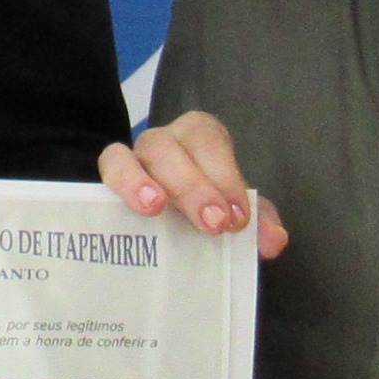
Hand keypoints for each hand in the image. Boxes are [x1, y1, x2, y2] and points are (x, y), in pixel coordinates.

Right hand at [98, 111, 287, 257]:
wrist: (169, 217)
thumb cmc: (207, 206)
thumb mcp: (237, 211)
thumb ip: (260, 222)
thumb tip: (273, 241)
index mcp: (199, 136)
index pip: (210, 142)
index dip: (224, 177)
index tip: (236, 218)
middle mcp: (162, 140)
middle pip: (168, 148)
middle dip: (192, 186)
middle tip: (213, 225)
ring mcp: (130, 158)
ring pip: (125, 155)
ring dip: (139, 182)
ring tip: (153, 209)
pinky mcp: (107, 180)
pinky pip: (105, 173)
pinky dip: (120, 187)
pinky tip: (130, 213)